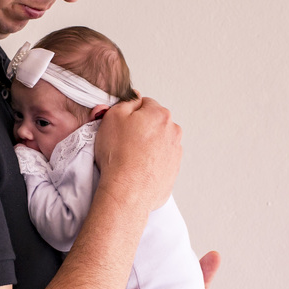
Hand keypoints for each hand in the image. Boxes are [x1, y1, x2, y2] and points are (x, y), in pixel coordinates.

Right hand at [94, 96, 180, 212]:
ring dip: (146, 146)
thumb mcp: (113, 116)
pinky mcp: (173, 170)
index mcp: (160, 114)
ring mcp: (175, 152)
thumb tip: (134, 97)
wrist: (128, 191)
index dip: (129, 114)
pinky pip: (159, 160)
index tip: (120, 124)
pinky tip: (137, 168)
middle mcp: (173, 131)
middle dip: (139, 129)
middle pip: (153, 123)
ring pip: (157, 142)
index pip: (144, 104)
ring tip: (129, 157)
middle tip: (122, 142)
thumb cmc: (119, 156)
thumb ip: (125, 101)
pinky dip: (149, 162)